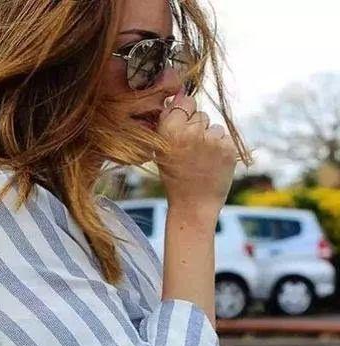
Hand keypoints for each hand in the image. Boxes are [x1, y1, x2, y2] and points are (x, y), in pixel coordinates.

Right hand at [155, 85, 237, 216]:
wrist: (193, 205)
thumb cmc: (175, 177)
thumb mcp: (161, 150)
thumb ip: (168, 122)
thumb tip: (179, 95)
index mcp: (169, 131)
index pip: (185, 101)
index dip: (184, 114)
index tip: (182, 129)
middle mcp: (190, 132)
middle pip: (200, 114)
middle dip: (197, 128)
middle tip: (191, 152)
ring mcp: (211, 139)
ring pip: (213, 126)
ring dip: (210, 139)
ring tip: (202, 160)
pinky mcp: (228, 147)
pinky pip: (225, 137)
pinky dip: (221, 148)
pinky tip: (212, 163)